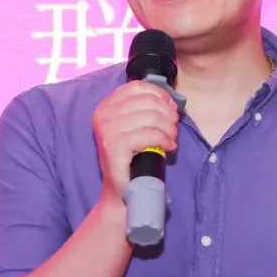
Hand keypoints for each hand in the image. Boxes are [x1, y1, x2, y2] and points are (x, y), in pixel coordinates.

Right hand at [92, 81, 179, 201]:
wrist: (120, 190)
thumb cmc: (131, 158)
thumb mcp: (134, 128)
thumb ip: (146, 111)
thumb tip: (171, 102)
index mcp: (106, 106)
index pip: (137, 87)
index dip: (160, 94)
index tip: (170, 108)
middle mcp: (103, 115)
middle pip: (148, 101)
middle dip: (167, 114)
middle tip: (173, 128)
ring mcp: (107, 130)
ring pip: (151, 118)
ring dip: (169, 129)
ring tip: (171, 139)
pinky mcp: (114, 146)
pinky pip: (149, 135)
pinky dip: (164, 140)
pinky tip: (169, 147)